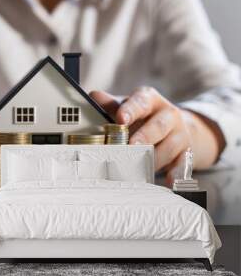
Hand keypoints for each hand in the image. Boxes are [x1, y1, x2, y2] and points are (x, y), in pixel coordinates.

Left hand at [90, 87, 224, 183]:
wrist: (172, 126)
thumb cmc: (140, 116)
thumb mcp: (125, 107)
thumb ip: (110, 105)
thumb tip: (93, 97)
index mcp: (149, 99)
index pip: (141, 102)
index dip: (130, 110)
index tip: (120, 119)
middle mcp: (168, 114)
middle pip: (158, 126)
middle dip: (144, 137)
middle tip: (130, 146)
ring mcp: (179, 134)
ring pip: (169, 148)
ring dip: (152, 159)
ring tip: (135, 169)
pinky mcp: (186, 152)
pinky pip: (183, 164)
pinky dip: (176, 174)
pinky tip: (168, 182)